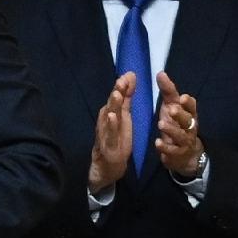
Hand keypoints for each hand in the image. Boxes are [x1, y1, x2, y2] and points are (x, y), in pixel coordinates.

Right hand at [87, 73, 137, 195]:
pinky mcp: (109, 143)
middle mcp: (107, 118)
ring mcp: (107, 130)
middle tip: (122, 80)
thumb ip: (127, 97)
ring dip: (112, 105)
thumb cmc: (118, 136)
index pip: (118, 95)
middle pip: (112, 103)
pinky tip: (112, 116)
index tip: (130, 74)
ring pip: (109, 116)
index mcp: (112, 111)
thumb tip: (130, 75)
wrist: (108, 162)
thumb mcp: (124, 115)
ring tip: (117, 94)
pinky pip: (111, 133)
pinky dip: (111, 125)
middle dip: (117, 91)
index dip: (123, 85)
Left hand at [153, 82, 205, 182]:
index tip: (183, 98)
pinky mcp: (176, 154)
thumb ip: (168, 91)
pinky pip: (172, 151)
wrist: (185, 154)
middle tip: (172, 109)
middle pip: (188, 121)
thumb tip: (160, 72)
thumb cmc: (177, 124)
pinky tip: (158, 143)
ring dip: (171, 130)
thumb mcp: (172, 107)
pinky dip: (165, 148)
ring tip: (161, 124)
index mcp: (188, 115)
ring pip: (180, 136)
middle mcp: (189, 128)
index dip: (189, 103)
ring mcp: (184, 142)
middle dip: (181, 115)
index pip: (192, 108)